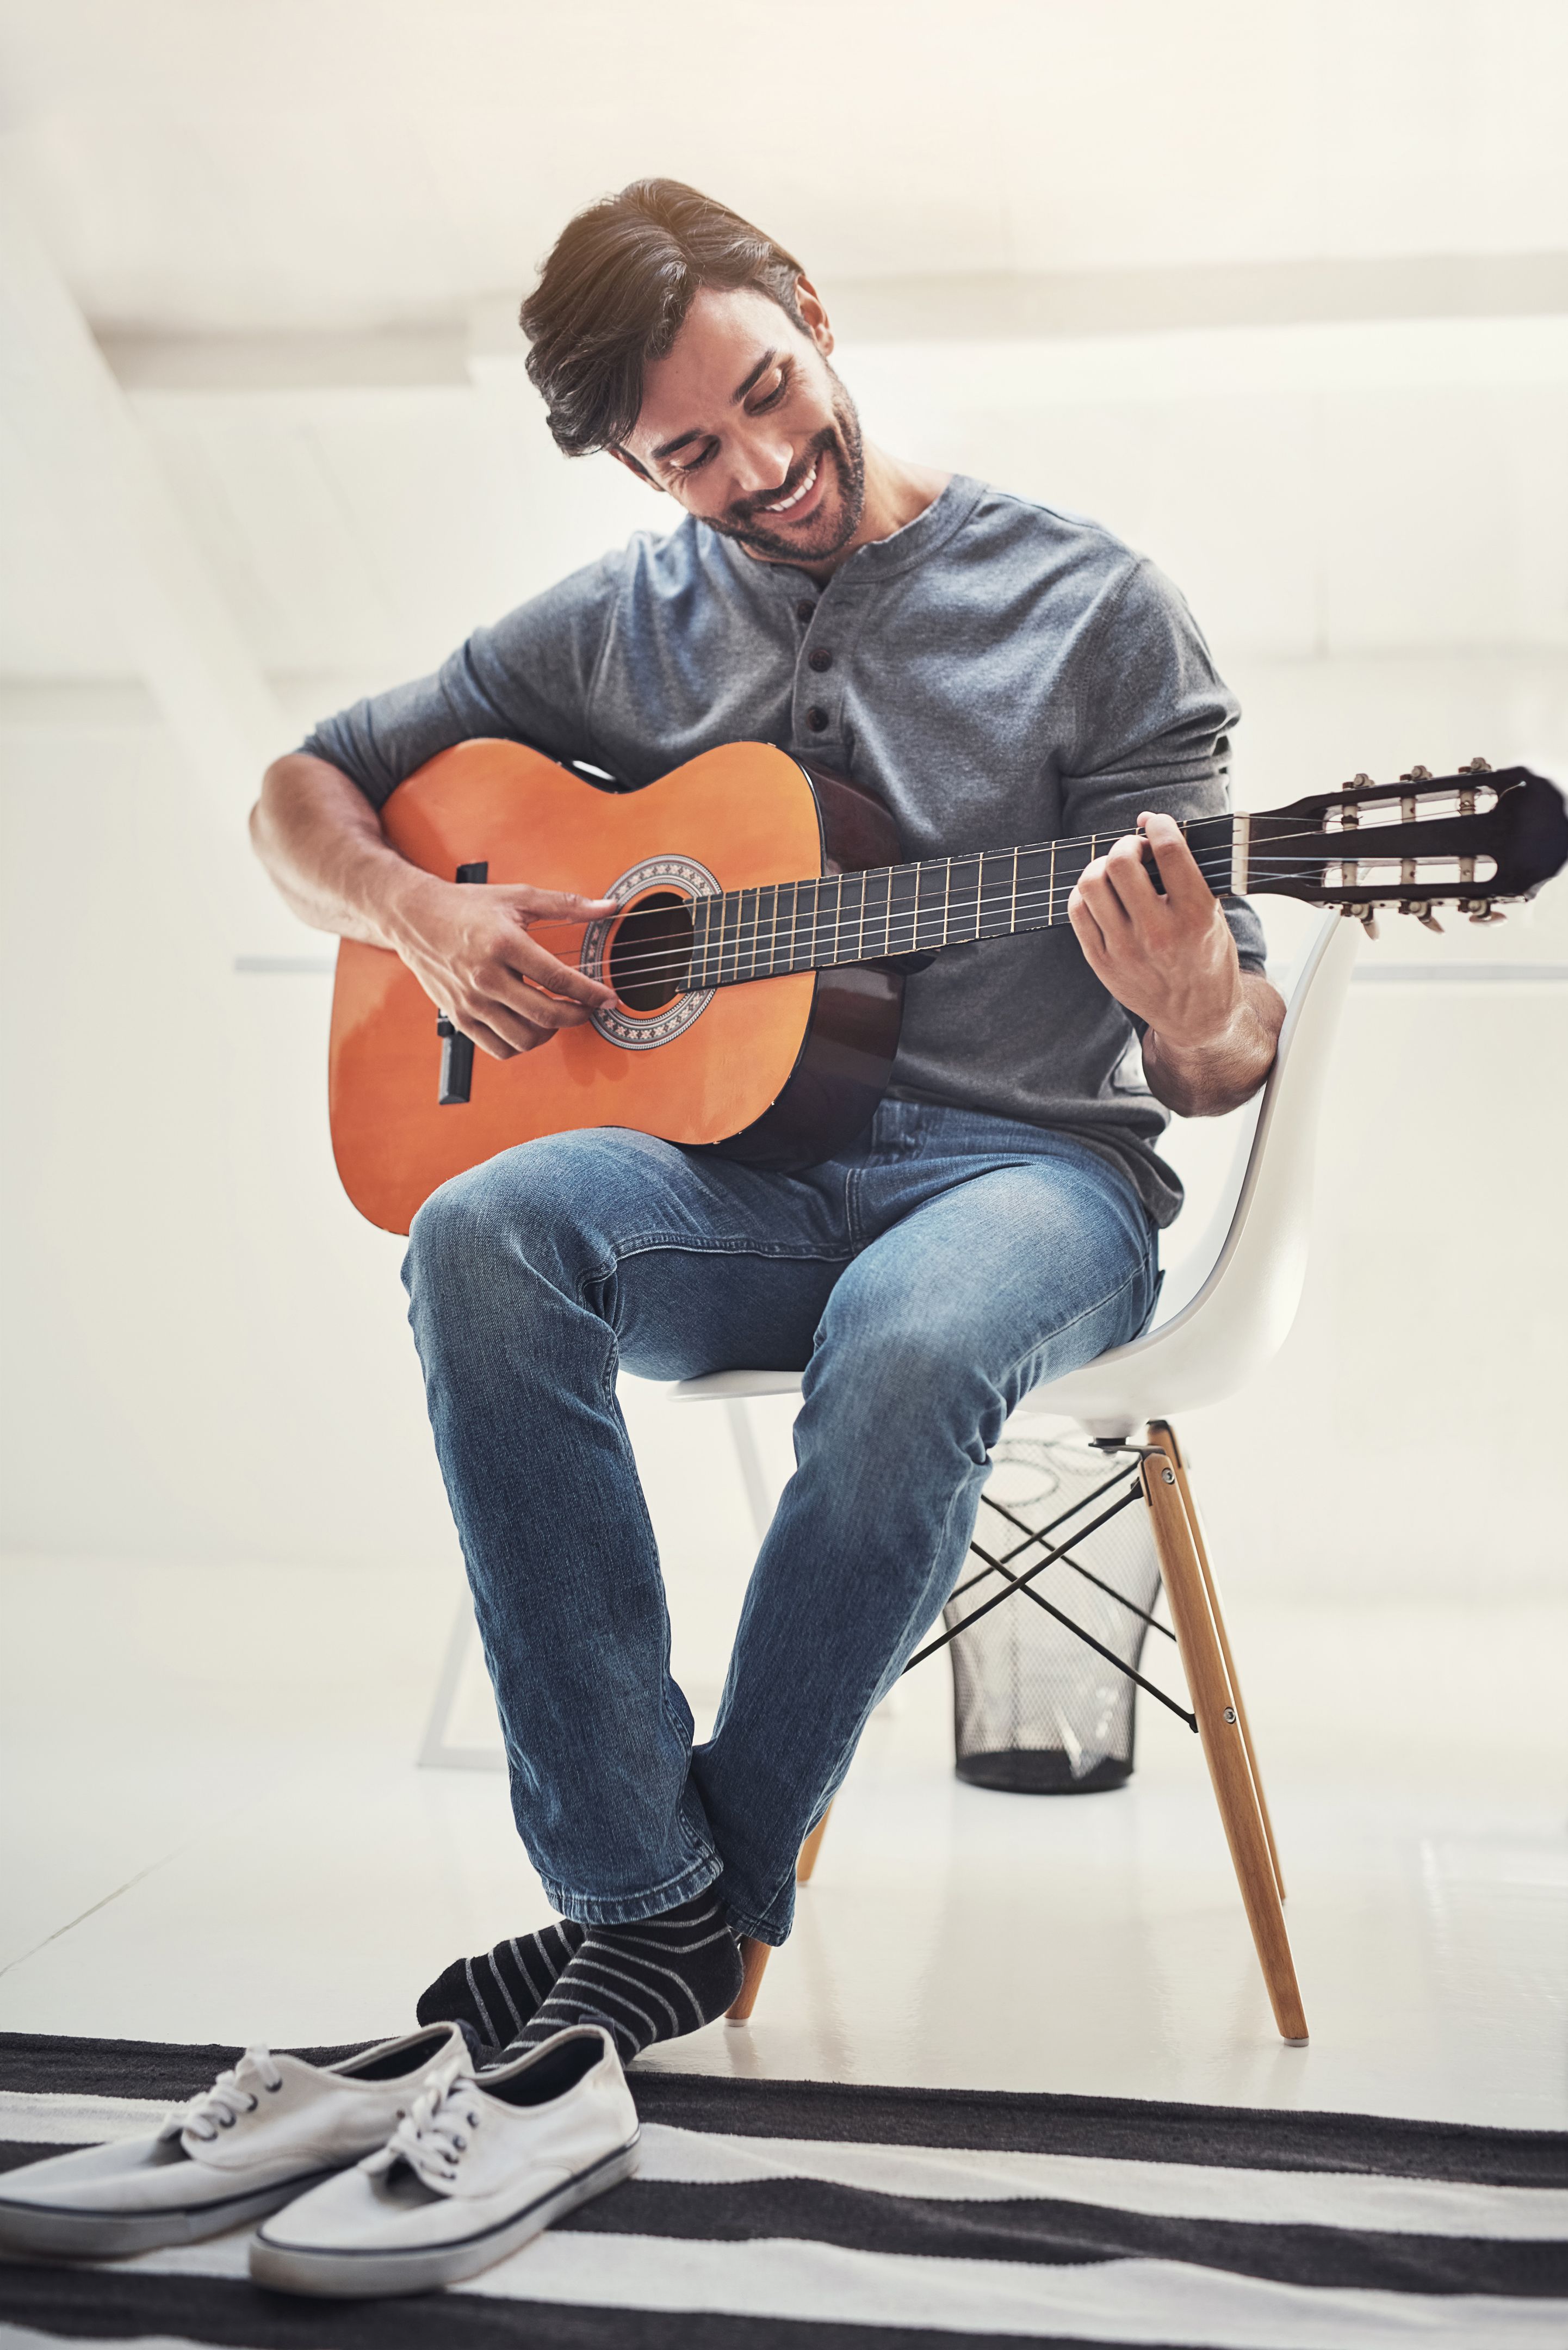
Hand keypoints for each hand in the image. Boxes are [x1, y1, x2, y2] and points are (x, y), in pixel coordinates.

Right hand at [388, 874, 620, 1058]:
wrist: (414, 918)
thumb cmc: (466, 907)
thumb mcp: (518, 897)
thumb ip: (566, 905)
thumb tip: (607, 907)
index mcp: (504, 945)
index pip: (558, 980)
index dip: (590, 994)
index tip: (608, 998)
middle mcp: (486, 977)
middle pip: (545, 1016)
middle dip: (578, 1016)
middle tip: (588, 1008)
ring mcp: (471, 1001)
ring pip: (524, 1039)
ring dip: (550, 1033)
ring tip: (558, 1016)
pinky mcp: (459, 1017)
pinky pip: (498, 1049)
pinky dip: (521, 1045)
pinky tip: (530, 1026)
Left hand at [1068, 812, 1282, 1115]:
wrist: (1198, 1017)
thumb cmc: (1207, 958)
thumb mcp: (1213, 914)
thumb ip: (1184, 872)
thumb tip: (1147, 823)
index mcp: (1195, 915)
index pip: (1168, 850)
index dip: (1159, 825)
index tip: (1157, 825)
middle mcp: (1158, 933)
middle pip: (1120, 862)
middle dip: (1126, 846)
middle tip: (1135, 852)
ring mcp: (1125, 950)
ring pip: (1091, 884)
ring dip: (1101, 866)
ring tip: (1115, 872)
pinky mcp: (1102, 962)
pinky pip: (1077, 911)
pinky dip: (1085, 893)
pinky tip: (1101, 895)